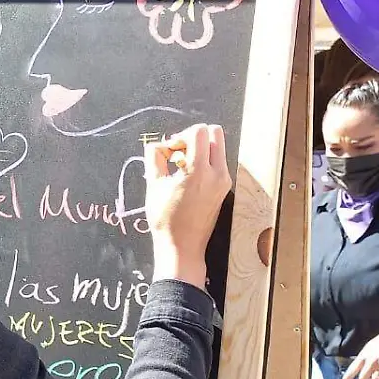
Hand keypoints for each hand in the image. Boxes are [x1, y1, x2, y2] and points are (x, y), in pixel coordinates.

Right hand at [145, 124, 231, 287]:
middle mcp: (217, 173)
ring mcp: (224, 180)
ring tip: (181, 166)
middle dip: (194, 137)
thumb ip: (154, 158)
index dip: (180, 136)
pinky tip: (188, 177)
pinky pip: (218, 161)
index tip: (169, 152)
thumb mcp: (153, 186)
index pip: (199, 131)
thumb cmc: (165, 219)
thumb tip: (157, 145)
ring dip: (199, 149)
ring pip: (218, 146)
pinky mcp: (224, 187)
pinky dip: (204, 161)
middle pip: (214, 133)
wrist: (182, 246)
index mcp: (198, 171)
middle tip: (178, 153)